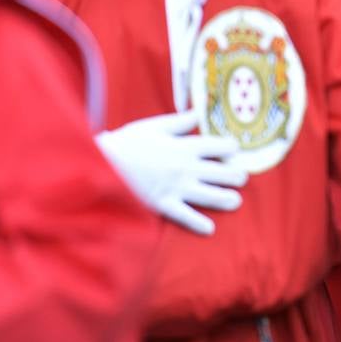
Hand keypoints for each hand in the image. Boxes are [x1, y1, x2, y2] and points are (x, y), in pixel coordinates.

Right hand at [95, 111, 247, 235]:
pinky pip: (185, 217)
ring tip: (236, 201)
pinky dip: (198, 224)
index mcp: (185, 146)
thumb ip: (180, 121)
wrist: (99, 165)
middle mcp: (186, 168)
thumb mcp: (154, 126)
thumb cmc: (126, 143)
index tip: (235, 151)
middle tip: (241, 177)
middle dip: (236, 175)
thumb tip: (199, 112)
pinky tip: (210, 229)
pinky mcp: (163, 204)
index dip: (232, 149)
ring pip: (211, 195)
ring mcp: (176, 188)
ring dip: (227, 199)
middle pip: (222, 173)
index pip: (220, 147)